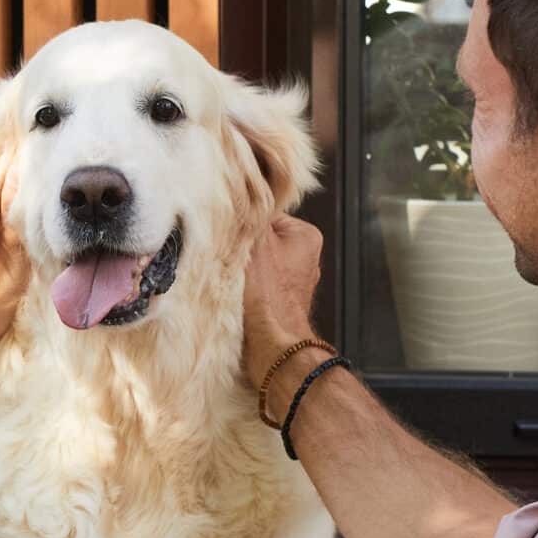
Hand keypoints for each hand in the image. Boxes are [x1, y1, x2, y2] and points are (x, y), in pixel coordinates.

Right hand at [241, 214, 325, 391]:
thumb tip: (239, 190)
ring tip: (233, 280)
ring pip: (256, 263)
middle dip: (242, 248)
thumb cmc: (268, 295)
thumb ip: (250, 213)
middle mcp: (305, 257)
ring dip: (240, 270)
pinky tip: (236, 296)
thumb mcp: (256, 241)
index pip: (265, 215)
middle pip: (260, 239)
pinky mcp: (280, 303)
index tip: (231, 237)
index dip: (244, 226)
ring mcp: (293, 282)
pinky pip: (257, 285)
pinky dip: (244, 289)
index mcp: (305, 236)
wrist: (273, 347)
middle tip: (231, 259)